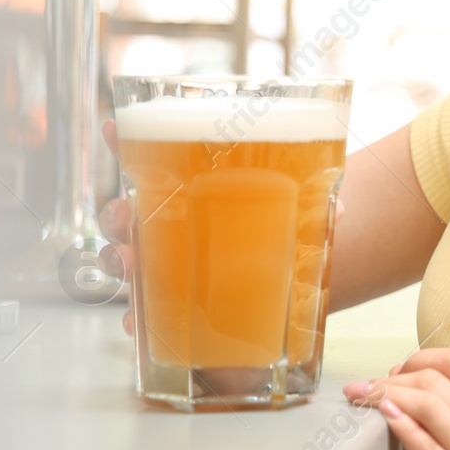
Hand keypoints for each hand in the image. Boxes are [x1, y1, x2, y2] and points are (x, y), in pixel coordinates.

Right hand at [99, 120, 343, 337]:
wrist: (295, 275)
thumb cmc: (284, 226)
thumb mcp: (302, 208)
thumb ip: (317, 205)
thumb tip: (339, 210)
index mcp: (191, 188)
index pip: (151, 159)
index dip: (124, 141)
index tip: (110, 126)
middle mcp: (168, 223)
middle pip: (126, 214)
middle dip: (118, 213)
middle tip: (127, 214)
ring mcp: (167, 264)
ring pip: (126, 257)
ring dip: (119, 258)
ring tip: (129, 261)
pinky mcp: (175, 303)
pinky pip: (146, 311)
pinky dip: (138, 319)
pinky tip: (138, 324)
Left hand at [344, 350, 449, 449]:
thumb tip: (409, 396)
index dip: (420, 359)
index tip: (394, 371)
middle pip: (438, 382)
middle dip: (392, 377)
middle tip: (364, 386)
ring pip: (430, 406)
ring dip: (387, 395)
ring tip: (362, 397)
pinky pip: (427, 449)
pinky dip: (401, 427)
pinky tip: (384, 417)